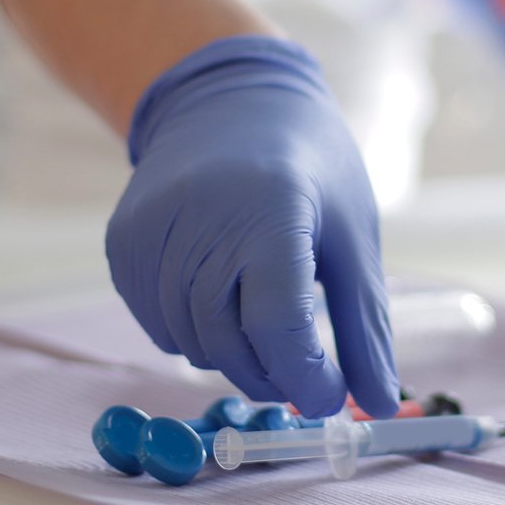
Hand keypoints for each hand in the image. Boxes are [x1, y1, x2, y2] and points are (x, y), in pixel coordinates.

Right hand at [106, 36, 399, 418]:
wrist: (228, 99)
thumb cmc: (309, 167)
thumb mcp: (354, 236)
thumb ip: (363, 326)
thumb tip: (383, 405)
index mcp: (270, 208)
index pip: (279, 323)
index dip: (307, 376)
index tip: (329, 400)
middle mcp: (199, 215)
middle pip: (230, 343)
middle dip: (272, 375)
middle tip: (301, 372)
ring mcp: (150, 229)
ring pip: (189, 344)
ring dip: (232, 356)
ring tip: (263, 322)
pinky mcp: (121, 241)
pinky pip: (157, 325)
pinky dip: (193, 333)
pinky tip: (221, 296)